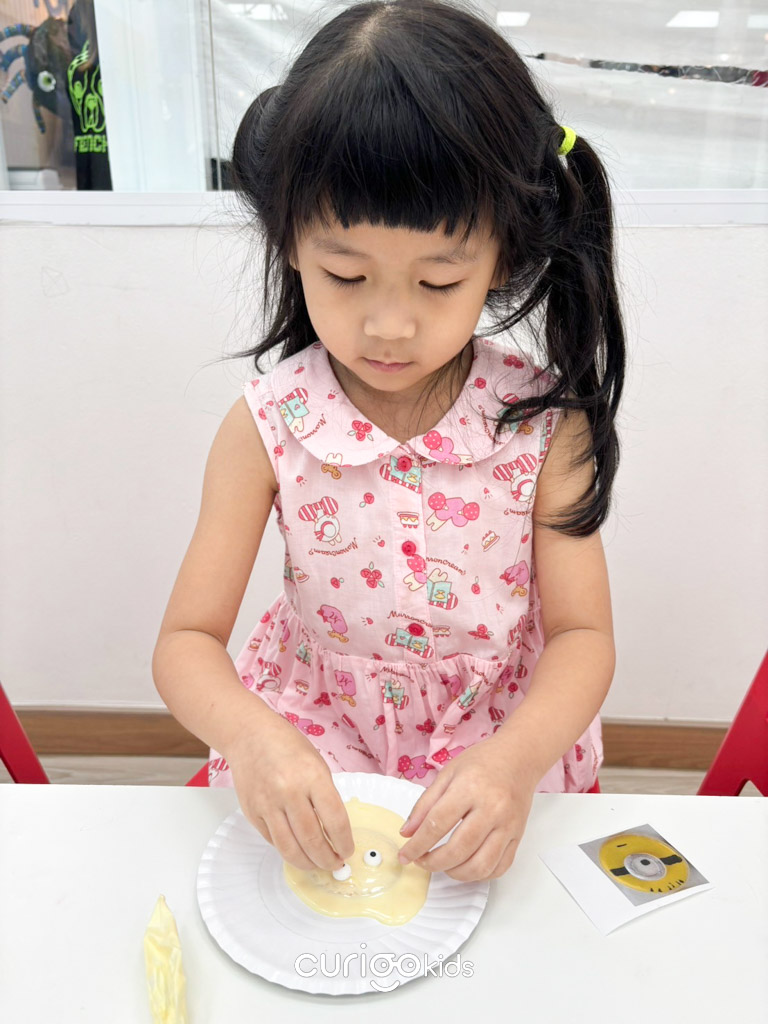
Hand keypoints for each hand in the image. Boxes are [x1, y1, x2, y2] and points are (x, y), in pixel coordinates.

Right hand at [225, 712, 353, 872]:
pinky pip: (272, 841)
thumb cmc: (287, 746)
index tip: (348, 851)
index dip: (344, 842)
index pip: (334, 820)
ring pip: (289, 848)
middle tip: (335, 864)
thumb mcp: (317, 763)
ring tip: (317, 865)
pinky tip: (297, 850)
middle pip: (312, 840)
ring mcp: (268, 804)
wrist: (250, 735)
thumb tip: (334, 830)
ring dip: (307, 863)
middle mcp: (289, 791)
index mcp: (312, 776)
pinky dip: (287, 850)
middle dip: (327, 859)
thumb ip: (325, 794)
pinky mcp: (252, 812)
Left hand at [397, 736, 537, 881]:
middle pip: (459, 850)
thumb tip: (407, 832)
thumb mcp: (448, 773)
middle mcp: (492, 808)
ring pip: (480, 865)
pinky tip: (466, 866)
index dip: (417, 845)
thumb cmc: (483, 761)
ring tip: (443, 866)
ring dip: (456, 874)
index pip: (438, 824)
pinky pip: (500, 867)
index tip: (405, 855)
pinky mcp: (518, 836)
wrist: (519, 757)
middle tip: (421, 862)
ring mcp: (508, 825)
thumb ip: (425, 803)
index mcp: (470, 788)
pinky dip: (480, 875)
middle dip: (434, 863)